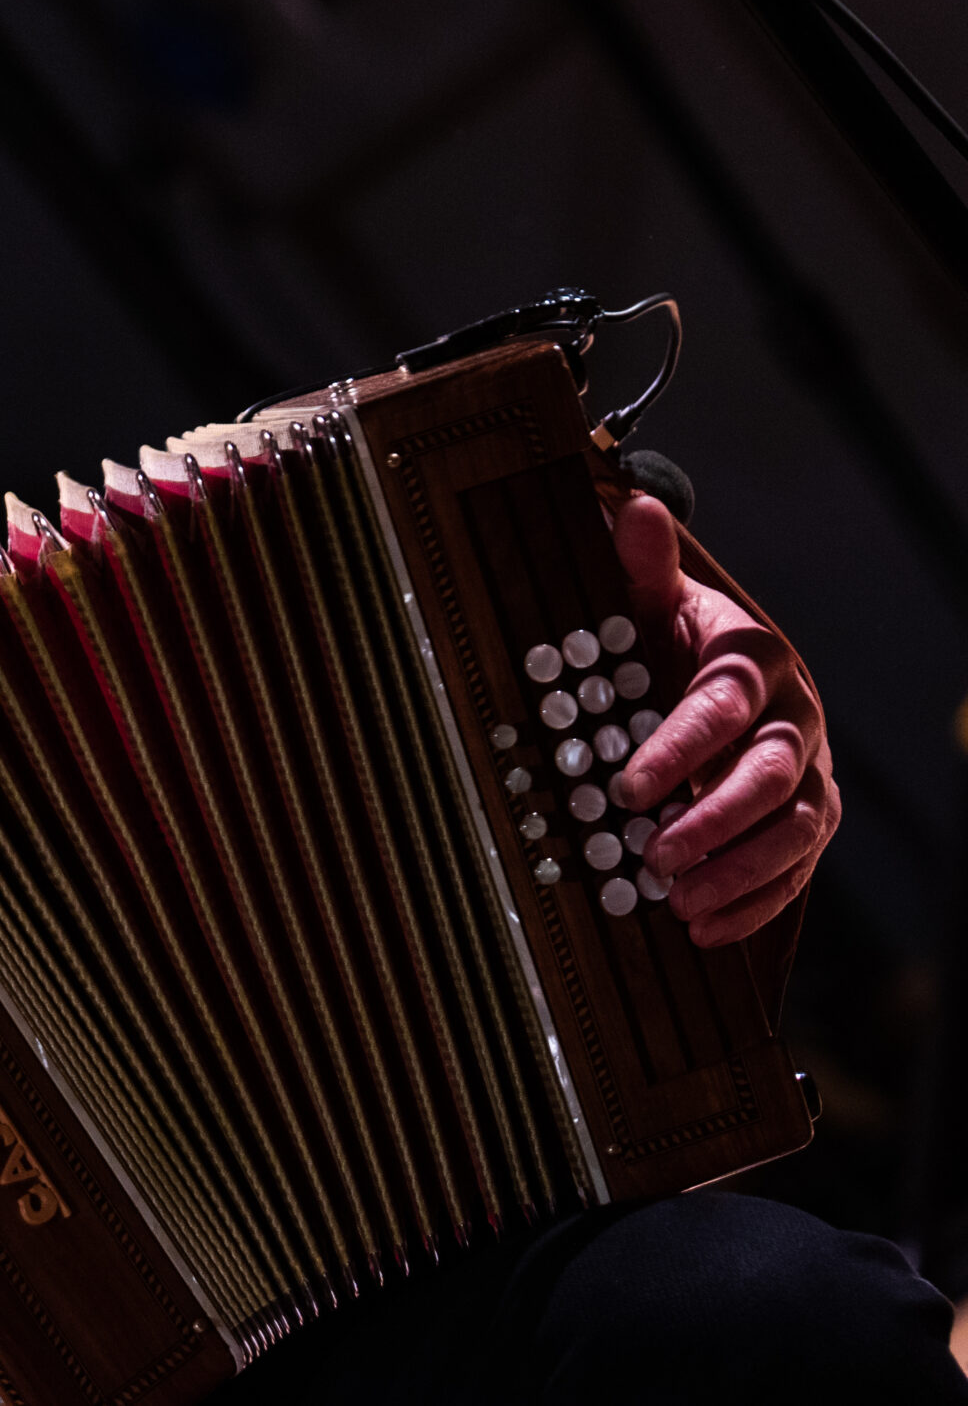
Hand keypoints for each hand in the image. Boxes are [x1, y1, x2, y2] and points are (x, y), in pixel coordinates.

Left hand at [606, 495, 839, 946]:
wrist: (723, 666)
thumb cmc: (676, 638)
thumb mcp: (655, 602)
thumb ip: (644, 566)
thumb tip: (633, 507)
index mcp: (754, 661)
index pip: (719, 708)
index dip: (676, 750)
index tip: (625, 787)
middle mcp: (795, 717)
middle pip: (767, 777)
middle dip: (712, 823)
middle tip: (655, 857)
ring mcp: (809, 770)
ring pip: (795, 829)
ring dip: (738, 873)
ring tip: (679, 904)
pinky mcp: (813, 815)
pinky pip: (799, 866)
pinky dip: (757, 901)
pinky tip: (708, 929)